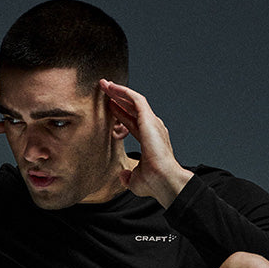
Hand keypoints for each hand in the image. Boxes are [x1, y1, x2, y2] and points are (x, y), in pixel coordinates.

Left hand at [100, 80, 191, 206]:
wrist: (164, 180)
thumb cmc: (154, 183)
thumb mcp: (135, 180)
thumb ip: (128, 176)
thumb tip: (123, 175)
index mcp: (150, 141)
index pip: (133, 122)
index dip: (120, 114)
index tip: (109, 106)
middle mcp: (153, 129)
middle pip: (133, 109)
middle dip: (119, 98)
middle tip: (105, 89)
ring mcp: (152, 123)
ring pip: (134, 100)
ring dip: (119, 91)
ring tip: (105, 84)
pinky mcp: (149, 119)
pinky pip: (136, 99)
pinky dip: (124, 92)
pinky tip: (112, 87)